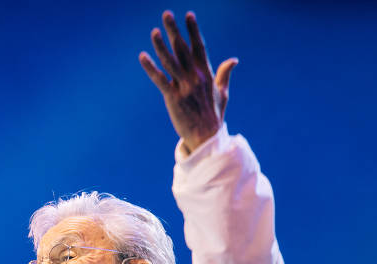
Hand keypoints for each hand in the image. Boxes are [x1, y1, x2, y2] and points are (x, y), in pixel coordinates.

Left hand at [139, 11, 237, 152]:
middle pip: (182, 49)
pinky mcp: (172, 98)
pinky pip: (159, 80)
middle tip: (166, 13)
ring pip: (170, 62)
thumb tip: (234, 59)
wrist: (206, 137)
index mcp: (206, 74)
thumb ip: (224, 74)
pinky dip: (150, 68)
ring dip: (161, 46)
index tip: (188, 15)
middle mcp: (195, 77)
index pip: (199, 47)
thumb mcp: (222, 93)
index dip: (193, 31)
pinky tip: (143, 56)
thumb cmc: (214, 115)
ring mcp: (183, 87)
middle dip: (174, 30)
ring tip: (154, 31)